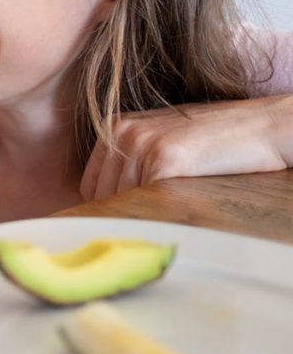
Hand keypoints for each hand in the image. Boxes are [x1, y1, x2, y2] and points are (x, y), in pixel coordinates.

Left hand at [79, 96, 292, 200]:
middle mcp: (123, 131)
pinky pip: (142, 200)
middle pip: (101, 195)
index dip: (106, 207)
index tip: (122, 221)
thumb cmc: (216, 139)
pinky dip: (153, 214)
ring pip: (120, 201)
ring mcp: (141, 143)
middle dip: (119, 215)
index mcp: (116, 125)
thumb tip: (105, 202)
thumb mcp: (161, 141)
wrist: (262, 126)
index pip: (90, 184)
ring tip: (162, 218)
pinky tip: (171, 214)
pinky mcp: (164, 159)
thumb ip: (131, 162)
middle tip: (141, 228)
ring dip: (137, 217)